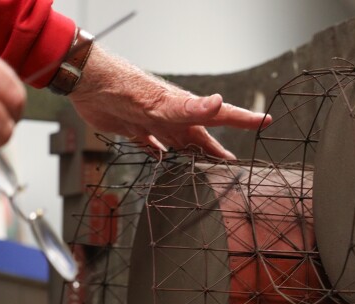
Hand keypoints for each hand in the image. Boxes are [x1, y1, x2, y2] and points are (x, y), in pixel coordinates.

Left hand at [68, 45, 268, 159]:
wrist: (89, 84)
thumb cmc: (124, 88)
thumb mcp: (160, 103)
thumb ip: (190, 107)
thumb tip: (219, 103)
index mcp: (185, 111)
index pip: (221, 116)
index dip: (244, 120)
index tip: (265, 121)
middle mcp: (174, 117)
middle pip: (202, 138)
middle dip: (217, 151)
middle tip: (234, 165)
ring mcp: (155, 123)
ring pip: (180, 144)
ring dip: (192, 156)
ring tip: (203, 169)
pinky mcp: (135, 130)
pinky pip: (153, 147)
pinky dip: (160, 155)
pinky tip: (162, 161)